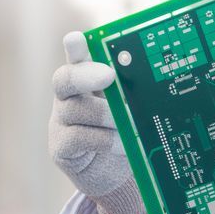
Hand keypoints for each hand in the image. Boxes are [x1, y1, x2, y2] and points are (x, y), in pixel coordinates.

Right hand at [49, 32, 147, 213]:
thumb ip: (133, 96)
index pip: (77, 58)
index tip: (78, 38)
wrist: (113, 175)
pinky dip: (104, 140)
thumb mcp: (132, 112)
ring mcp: (61, 122)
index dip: (75, 48)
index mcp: (87, 83)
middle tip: (109, 75)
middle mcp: (69, 98)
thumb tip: (154, 79)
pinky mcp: (61, 147)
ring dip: (105, 115)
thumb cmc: (124, 135)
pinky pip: (78, 137)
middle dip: (86, 75)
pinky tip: (122, 145)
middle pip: (65, 79)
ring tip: (127, 124)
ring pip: (75, 109)